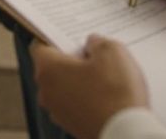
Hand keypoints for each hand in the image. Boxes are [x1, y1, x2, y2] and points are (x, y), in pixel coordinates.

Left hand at [31, 35, 147, 138]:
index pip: (39, 46)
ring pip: (64, 87)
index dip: (56, 38)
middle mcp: (46, 92)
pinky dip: (86, 99)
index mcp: (48, 69)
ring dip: (80, 80)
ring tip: (106, 77)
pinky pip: (75, 105)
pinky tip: (107, 96)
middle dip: (72, 60)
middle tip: (95, 55)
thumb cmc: (116, 92)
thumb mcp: (112, 51)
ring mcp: (57, 112)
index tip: (70, 36)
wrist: (126, 134)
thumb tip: (92, 45)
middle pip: (53, 67)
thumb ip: (97, 41)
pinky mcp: (71, 126)